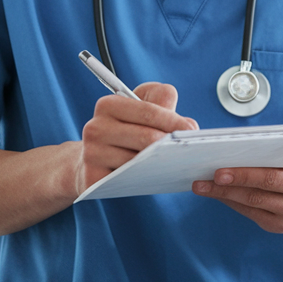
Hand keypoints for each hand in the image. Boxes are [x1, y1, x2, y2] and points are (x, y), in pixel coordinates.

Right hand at [77, 82, 197, 194]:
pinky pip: (128, 179)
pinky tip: (156, 176)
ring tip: (175, 162)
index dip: (174, 121)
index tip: (191, 130)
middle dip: (172, 144)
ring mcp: (91, 154)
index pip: (149, 111)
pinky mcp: (92, 177)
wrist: (92, 160)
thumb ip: (162, 102)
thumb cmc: (124, 132)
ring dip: (161, 163)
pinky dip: (146, 178)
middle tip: (189, 149)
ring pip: (139, 160)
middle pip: (146, 137)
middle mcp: (95, 127)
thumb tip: (188, 125)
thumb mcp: (140, 107)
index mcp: (108, 105)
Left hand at [191, 155, 282, 232]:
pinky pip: (252, 213)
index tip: (220, 167)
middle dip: (234, 181)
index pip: (275, 167)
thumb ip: (267, 149)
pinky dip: (231, 202)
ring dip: (225, 193)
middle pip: (265, 186)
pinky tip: (217, 194)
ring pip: (255, 201)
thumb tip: (227, 151)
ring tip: (203, 186)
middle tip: (208, 177)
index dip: (246, 169)